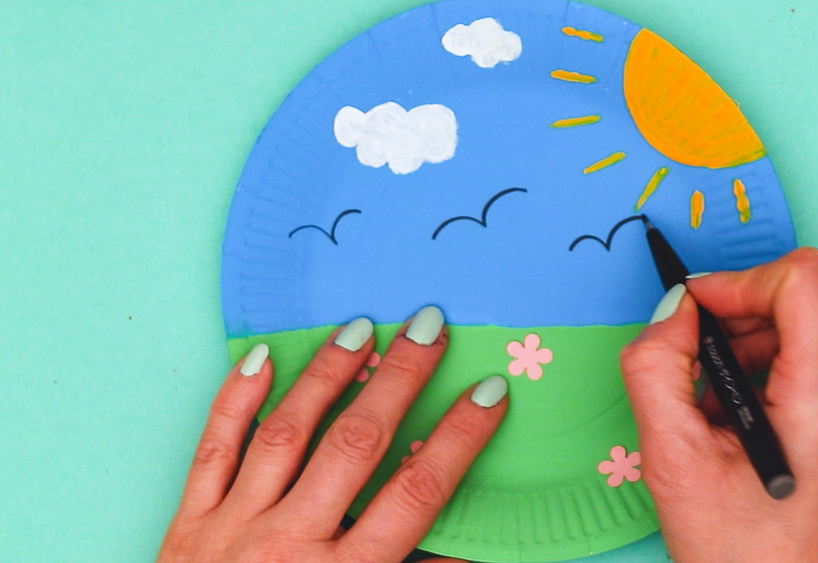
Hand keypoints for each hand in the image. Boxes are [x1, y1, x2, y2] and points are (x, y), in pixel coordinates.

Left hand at [158, 306, 508, 562]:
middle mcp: (290, 545)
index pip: (416, 493)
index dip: (459, 438)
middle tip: (428, 327)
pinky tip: (261, 357)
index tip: (488, 393)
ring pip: (285, 434)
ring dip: (326, 376)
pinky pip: (212, 449)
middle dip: (397, 381)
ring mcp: (233, 528)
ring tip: (360, 328)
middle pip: (355, 446)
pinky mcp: (189, 522)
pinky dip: (235, 400)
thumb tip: (472, 543)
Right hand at [620, 248, 817, 560]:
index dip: (740, 280)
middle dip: (740, 312)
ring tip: (715, 396)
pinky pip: (817, 356)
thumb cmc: (734, 549)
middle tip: (696, 356)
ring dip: (751, 339)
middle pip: (807, 298)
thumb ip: (656, 365)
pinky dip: (769, 362)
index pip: (804, 279)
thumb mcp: (670, 454)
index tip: (698, 307)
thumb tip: (674, 308)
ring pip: (812, 322)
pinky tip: (739, 410)